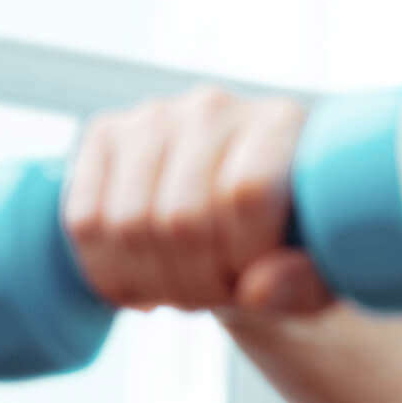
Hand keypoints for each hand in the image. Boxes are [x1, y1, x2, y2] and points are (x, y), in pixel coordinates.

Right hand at [60, 83, 333, 315]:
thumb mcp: (317, 277)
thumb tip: (257, 289)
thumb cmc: (289, 251)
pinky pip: (83, 220)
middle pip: (181, 218)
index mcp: (281, 124)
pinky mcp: (105, 135)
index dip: (242, 260)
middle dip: (195, 283)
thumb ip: (303, 286)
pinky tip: (140, 282)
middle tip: (213, 295)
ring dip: (152, 282)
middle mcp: (214, 107)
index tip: (253, 283)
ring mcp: (153, 116)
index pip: (245, 195)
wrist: (241, 228)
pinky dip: (107, 271)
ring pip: (127, 224)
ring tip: (182, 289)